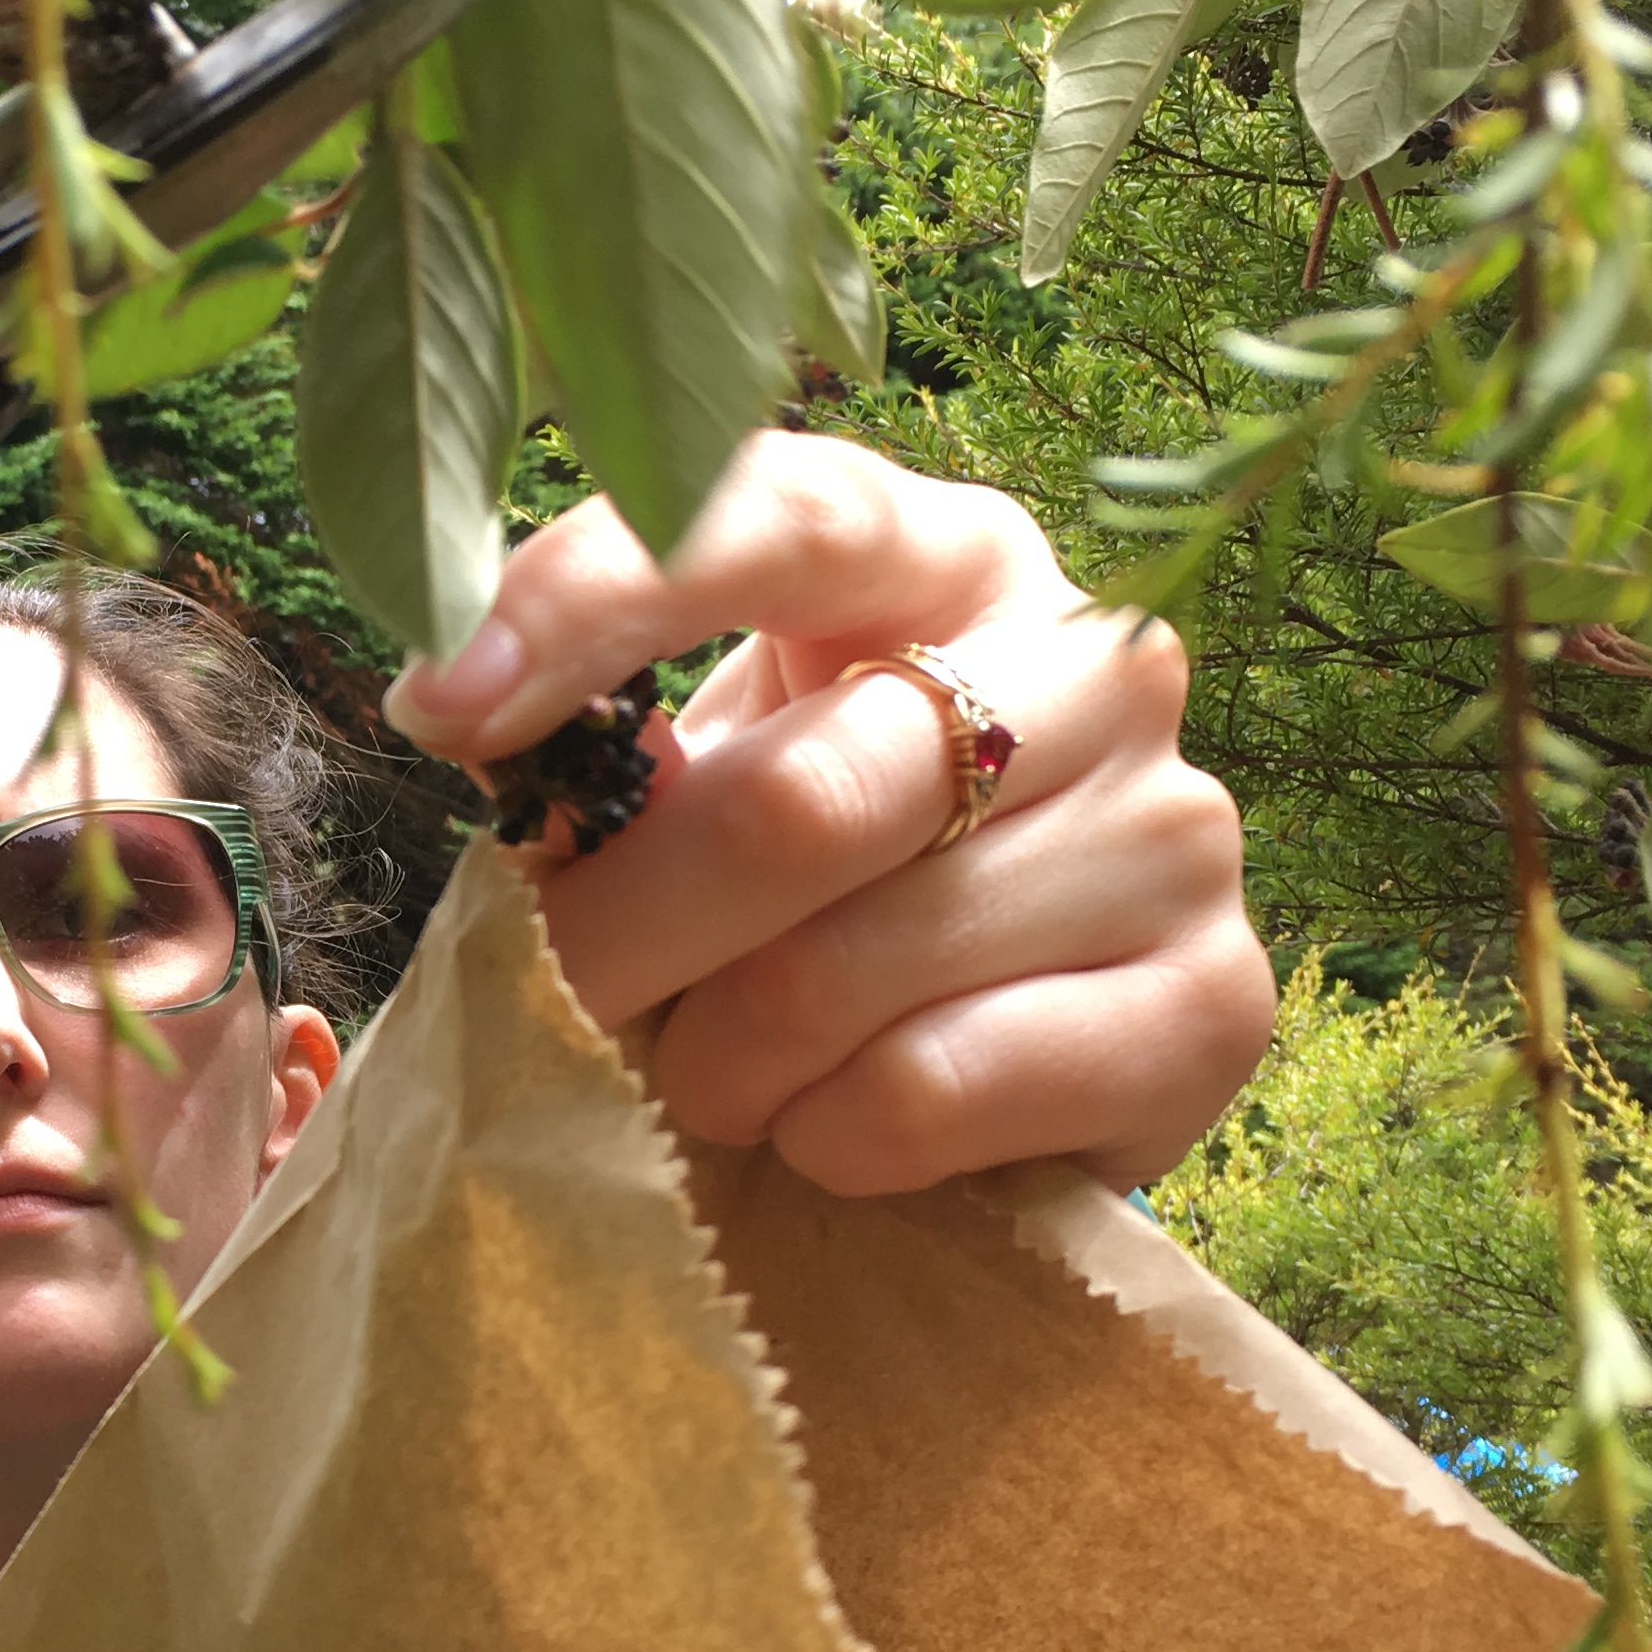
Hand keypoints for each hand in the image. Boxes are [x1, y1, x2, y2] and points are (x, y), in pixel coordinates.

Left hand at [388, 438, 1273, 1194]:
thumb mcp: (703, 780)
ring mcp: (1176, 829)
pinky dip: (824, 1136)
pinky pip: (927, 1091)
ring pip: (843, 973)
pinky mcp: (1214, 1003)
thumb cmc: (814, 884)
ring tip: (711, 1071)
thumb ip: (605, 747)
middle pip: (794, 805)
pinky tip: (828, 1124)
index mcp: (948, 555)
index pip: (780, 514)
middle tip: (567, 998)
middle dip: (625, 936)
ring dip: (715, 1060)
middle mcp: (1098, 660)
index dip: (593, 600)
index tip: (437, 705)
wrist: (1004, 1054)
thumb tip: (470, 716)